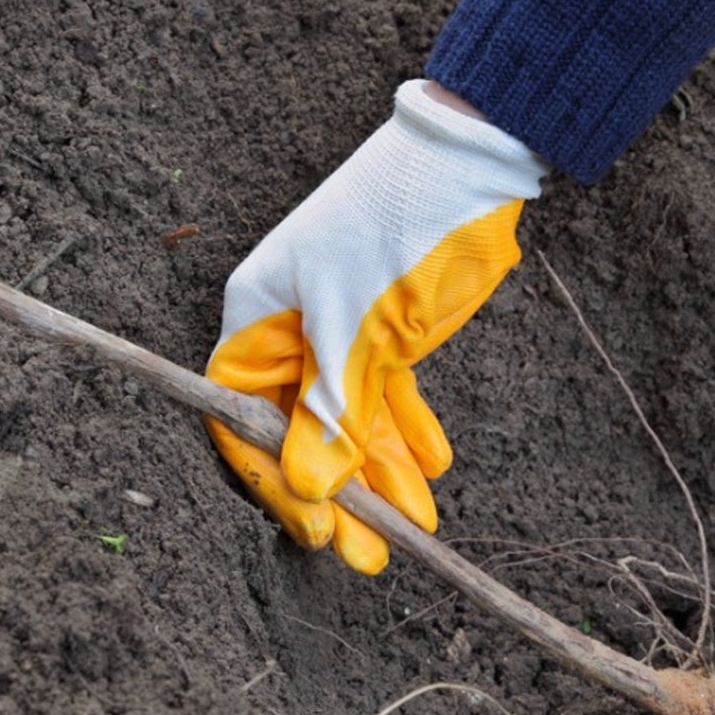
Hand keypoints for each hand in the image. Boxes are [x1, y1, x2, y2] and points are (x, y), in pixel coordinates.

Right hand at [206, 79, 546, 573]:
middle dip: (339, 494)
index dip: (275, 479)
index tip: (318, 529)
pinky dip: (407, 430)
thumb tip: (310, 490)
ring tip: (417, 526)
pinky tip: (432, 468)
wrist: (471, 157)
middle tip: (372, 556)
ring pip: (351, 420)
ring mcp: (339, 328)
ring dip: (382, 472)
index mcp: (259, 316)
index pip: (243, 417)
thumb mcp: (363, 327)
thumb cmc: (399, 225)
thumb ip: (335, 412)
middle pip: (300, 430)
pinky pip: (387, 394)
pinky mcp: (386, 328)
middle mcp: (290, 327)